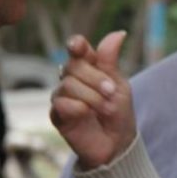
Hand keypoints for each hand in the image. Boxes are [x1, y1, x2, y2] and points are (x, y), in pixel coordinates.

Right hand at [50, 31, 135, 167]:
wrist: (116, 144)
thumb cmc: (119, 113)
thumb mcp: (119, 84)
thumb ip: (111, 61)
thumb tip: (118, 33)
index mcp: (88, 67)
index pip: (77, 49)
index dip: (76, 45)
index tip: (78, 47)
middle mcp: (72, 78)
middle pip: (73, 65)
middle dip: (95, 78)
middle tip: (111, 92)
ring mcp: (62, 96)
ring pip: (68, 84)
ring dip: (91, 96)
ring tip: (105, 108)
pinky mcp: (57, 115)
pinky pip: (60, 103)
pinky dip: (77, 107)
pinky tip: (86, 114)